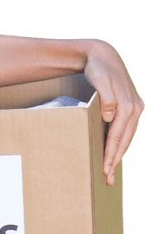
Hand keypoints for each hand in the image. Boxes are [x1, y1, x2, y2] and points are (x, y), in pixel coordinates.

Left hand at [82, 40, 142, 185]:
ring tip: (110, 170)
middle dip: (115, 160)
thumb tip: (109, 116)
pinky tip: (115, 152)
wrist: (103, 55)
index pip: (118, 135)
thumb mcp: (100, 80)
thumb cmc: (98, 69)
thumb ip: (107, 98)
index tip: (105, 168)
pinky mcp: (130, 106)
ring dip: (118, 154)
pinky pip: (126, 130)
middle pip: (124, 140)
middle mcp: (135, 108)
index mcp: (127, 105)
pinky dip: (121, 142)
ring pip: (127, 137)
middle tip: (107, 178)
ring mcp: (135, 107)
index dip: (111, 153)